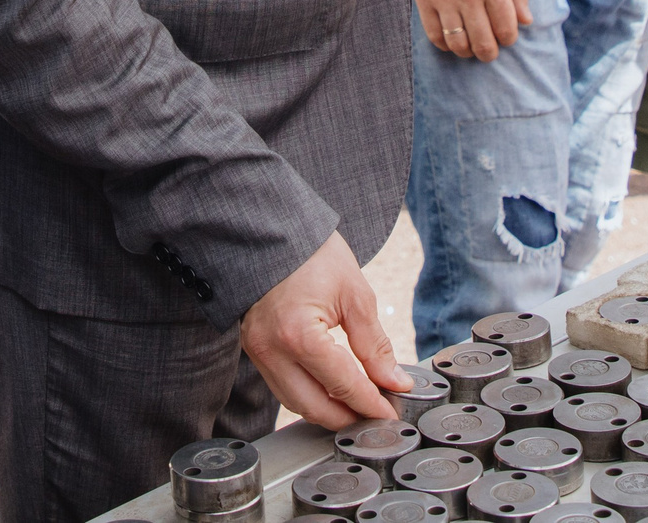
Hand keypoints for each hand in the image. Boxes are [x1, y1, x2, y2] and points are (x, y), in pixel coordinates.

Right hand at [240, 233, 405, 427]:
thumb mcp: (354, 294)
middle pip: (316, 407)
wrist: (271, 230)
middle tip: (378, 417)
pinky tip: (330, 392)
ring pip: (296, 403)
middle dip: (349, 418)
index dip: (372, 404)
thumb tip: (394, 381)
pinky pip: (282, 387)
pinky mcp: (254, 349)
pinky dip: (309, 395)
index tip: (392, 413)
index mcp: (299, 335)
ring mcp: (258, 352)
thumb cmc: (312, 253)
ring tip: (358, 408)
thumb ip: (374, 344)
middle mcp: (272, 351)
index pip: (343, 385)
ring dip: (328, 412)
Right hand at [414, 0, 530, 59]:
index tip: (507, 35)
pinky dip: (446, 45)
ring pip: (458, 43)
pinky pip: (434, 34)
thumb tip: (526, 20)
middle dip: (491, 52)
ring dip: (469, 52)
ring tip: (473, 46)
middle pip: (483, 41)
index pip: (506, 27)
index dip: (509, 37)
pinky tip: (453, 39)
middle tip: (491, 48)